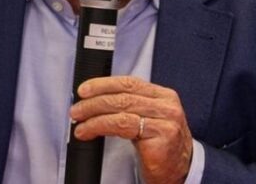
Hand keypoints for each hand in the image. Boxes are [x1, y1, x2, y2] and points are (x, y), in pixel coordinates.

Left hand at [70, 76, 191, 183]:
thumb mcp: (146, 120)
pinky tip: (89, 131)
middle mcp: (167, 106)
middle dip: (93, 101)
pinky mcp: (161, 137)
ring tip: (79, 123)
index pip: (129, 82)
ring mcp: (166, 121)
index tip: (84, 90)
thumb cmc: (159, 147)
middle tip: (76, 109)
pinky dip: (100, 127)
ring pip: (120, 110)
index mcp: (164, 96)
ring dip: (93, 115)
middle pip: (123, 96)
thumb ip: (129, 106)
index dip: (103, 84)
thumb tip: (94, 99)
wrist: (179, 172)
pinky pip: (122, 126)